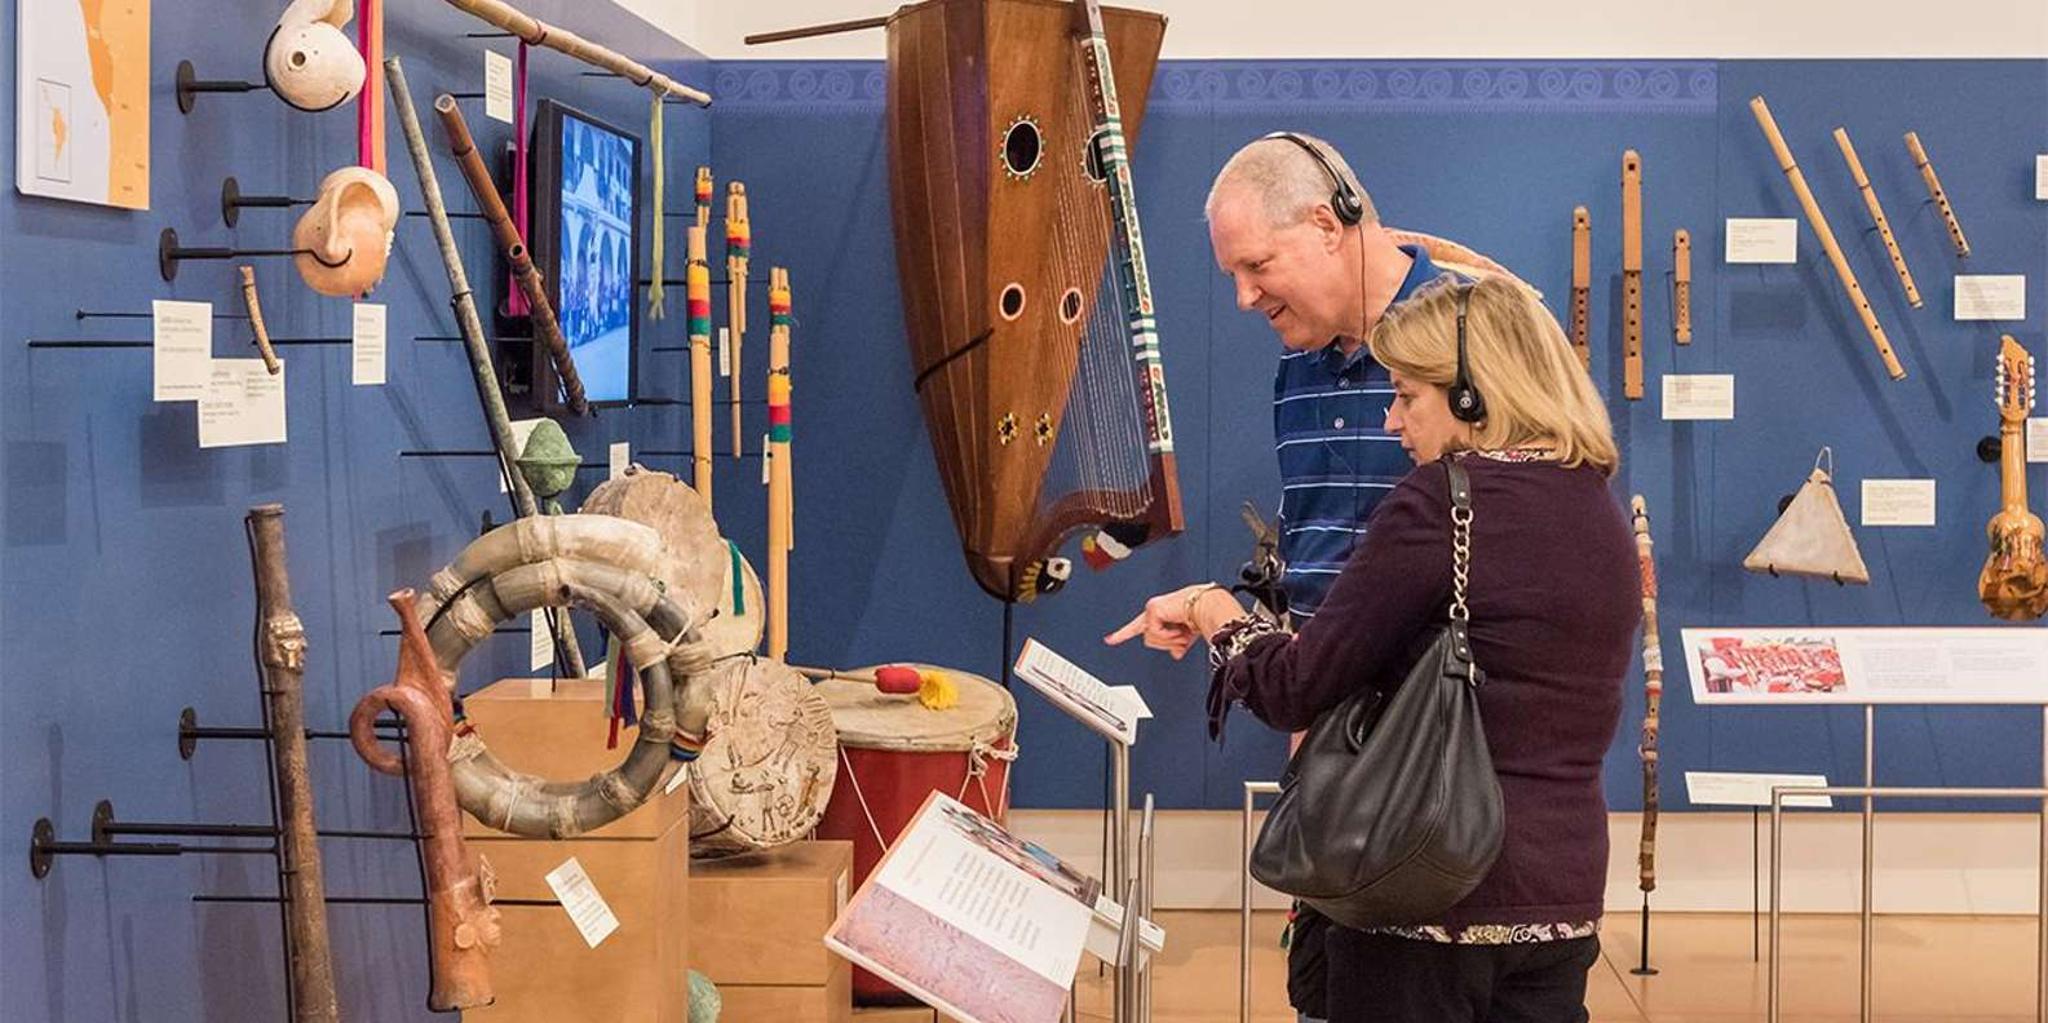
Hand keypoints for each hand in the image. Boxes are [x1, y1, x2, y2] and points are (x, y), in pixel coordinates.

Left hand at [1104, 583, 1220, 659]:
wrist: (1208, 607)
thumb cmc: (1201, 616)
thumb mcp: (1186, 635)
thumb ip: (1177, 644)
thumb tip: (1175, 654)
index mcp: (1159, 614)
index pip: (1136, 627)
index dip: (1122, 634)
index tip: (1109, 640)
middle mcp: (1153, 611)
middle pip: (1148, 640)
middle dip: (1166, 643)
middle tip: (1181, 638)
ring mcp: (1152, 610)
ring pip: (1149, 639)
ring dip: (1169, 640)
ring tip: (1182, 632)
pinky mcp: (1153, 611)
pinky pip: (1154, 633)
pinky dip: (1168, 635)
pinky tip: (1178, 629)